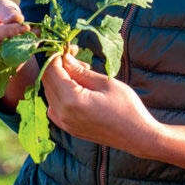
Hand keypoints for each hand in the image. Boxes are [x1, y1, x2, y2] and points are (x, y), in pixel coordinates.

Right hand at [0, 0, 29, 75]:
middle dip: (10, 45)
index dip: (8, 32)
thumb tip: (15, 19)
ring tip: (24, 42)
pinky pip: (1, 72)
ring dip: (13, 55)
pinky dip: (13, 63)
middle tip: (26, 36)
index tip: (25, 28)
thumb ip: (8, 11)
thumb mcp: (2, 8)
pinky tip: (19, 51)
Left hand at [42, 53, 160, 155]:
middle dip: (58, 65)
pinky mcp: (68, 128)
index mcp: (71, 101)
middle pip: (47, 81)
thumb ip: (80, 70)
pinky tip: (78, 88)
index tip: (70, 48)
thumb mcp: (104, 83)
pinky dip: (61, 92)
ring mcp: (64, 123)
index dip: (57, 55)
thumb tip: (64, 57)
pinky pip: (54, 105)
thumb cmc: (126, 107)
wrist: (137, 136)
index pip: (50, 71)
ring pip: (49, 92)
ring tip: (83, 73)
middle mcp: (62, 114)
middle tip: (79, 59)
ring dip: (60, 78)